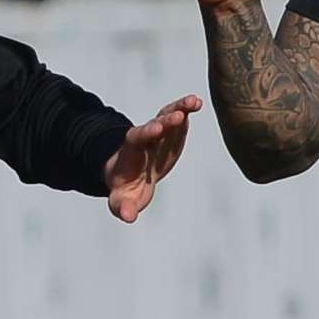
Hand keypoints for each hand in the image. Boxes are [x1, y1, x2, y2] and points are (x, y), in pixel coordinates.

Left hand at [104, 94, 202, 222]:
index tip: (155, 129)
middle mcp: (145, 139)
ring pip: (167, 116)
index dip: (145, 134)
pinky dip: (186, 109)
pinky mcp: (171, 132)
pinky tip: (197, 102)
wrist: (129, 174)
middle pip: (154, 125)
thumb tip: (127, 216)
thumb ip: (122, 207)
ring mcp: (159, 133)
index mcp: (131, 153)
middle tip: (178, 115)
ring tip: (194, 102)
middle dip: (165, 121)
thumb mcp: (120, 200)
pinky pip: (178, 117)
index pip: (136, 139)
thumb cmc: (124, 189)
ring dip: (179, 108)